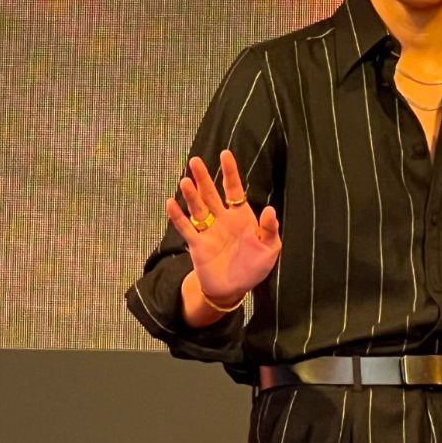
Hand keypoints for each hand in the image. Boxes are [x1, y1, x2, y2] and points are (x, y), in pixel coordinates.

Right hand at [166, 149, 280, 304]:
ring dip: (191, 196)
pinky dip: (178, 217)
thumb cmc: (254, 266)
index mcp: (241, 216)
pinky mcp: (197, 245)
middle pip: (210, 194)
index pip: (234, 189)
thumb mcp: (270, 248)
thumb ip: (270, 229)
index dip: (230, 172)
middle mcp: (222, 219)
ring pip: (197, 209)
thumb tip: (269, 209)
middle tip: (195, 161)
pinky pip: (186, 228)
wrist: (234, 288)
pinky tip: (171, 204)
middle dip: (203, 178)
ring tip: (185, 181)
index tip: (225, 154)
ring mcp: (208, 231)